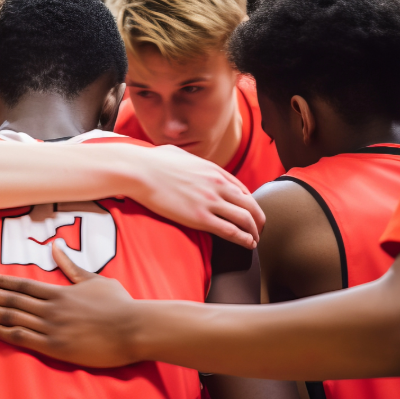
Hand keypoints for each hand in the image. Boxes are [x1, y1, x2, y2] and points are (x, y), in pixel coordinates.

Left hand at [0, 244, 140, 367]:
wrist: (133, 328)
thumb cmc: (118, 304)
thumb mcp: (94, 280)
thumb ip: (72, 267)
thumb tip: (57, 247)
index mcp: (60, 292)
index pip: (24, 286)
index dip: (3, 283)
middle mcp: (51, 308)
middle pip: (13, 301)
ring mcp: (51, 328)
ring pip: (12, 318)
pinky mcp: (55, 347)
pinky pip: (21, 338)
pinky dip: (0, 331)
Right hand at [129, 144, 263, 248]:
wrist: (140, 171)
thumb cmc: (154, 162)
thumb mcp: (180, 154)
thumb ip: (191, 161)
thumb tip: (186, 162)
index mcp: (214, 170)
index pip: (242, 189)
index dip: (250, 204)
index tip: (250, 213)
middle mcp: (217, 185)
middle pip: (250, 205)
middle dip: (259, 219)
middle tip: (259, 229)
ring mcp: (210, 201)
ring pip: (245, 219)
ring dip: (254, 232)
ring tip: (255, 240)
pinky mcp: (200, 218)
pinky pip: (230, 231)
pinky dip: (243, 239)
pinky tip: (248, 244)